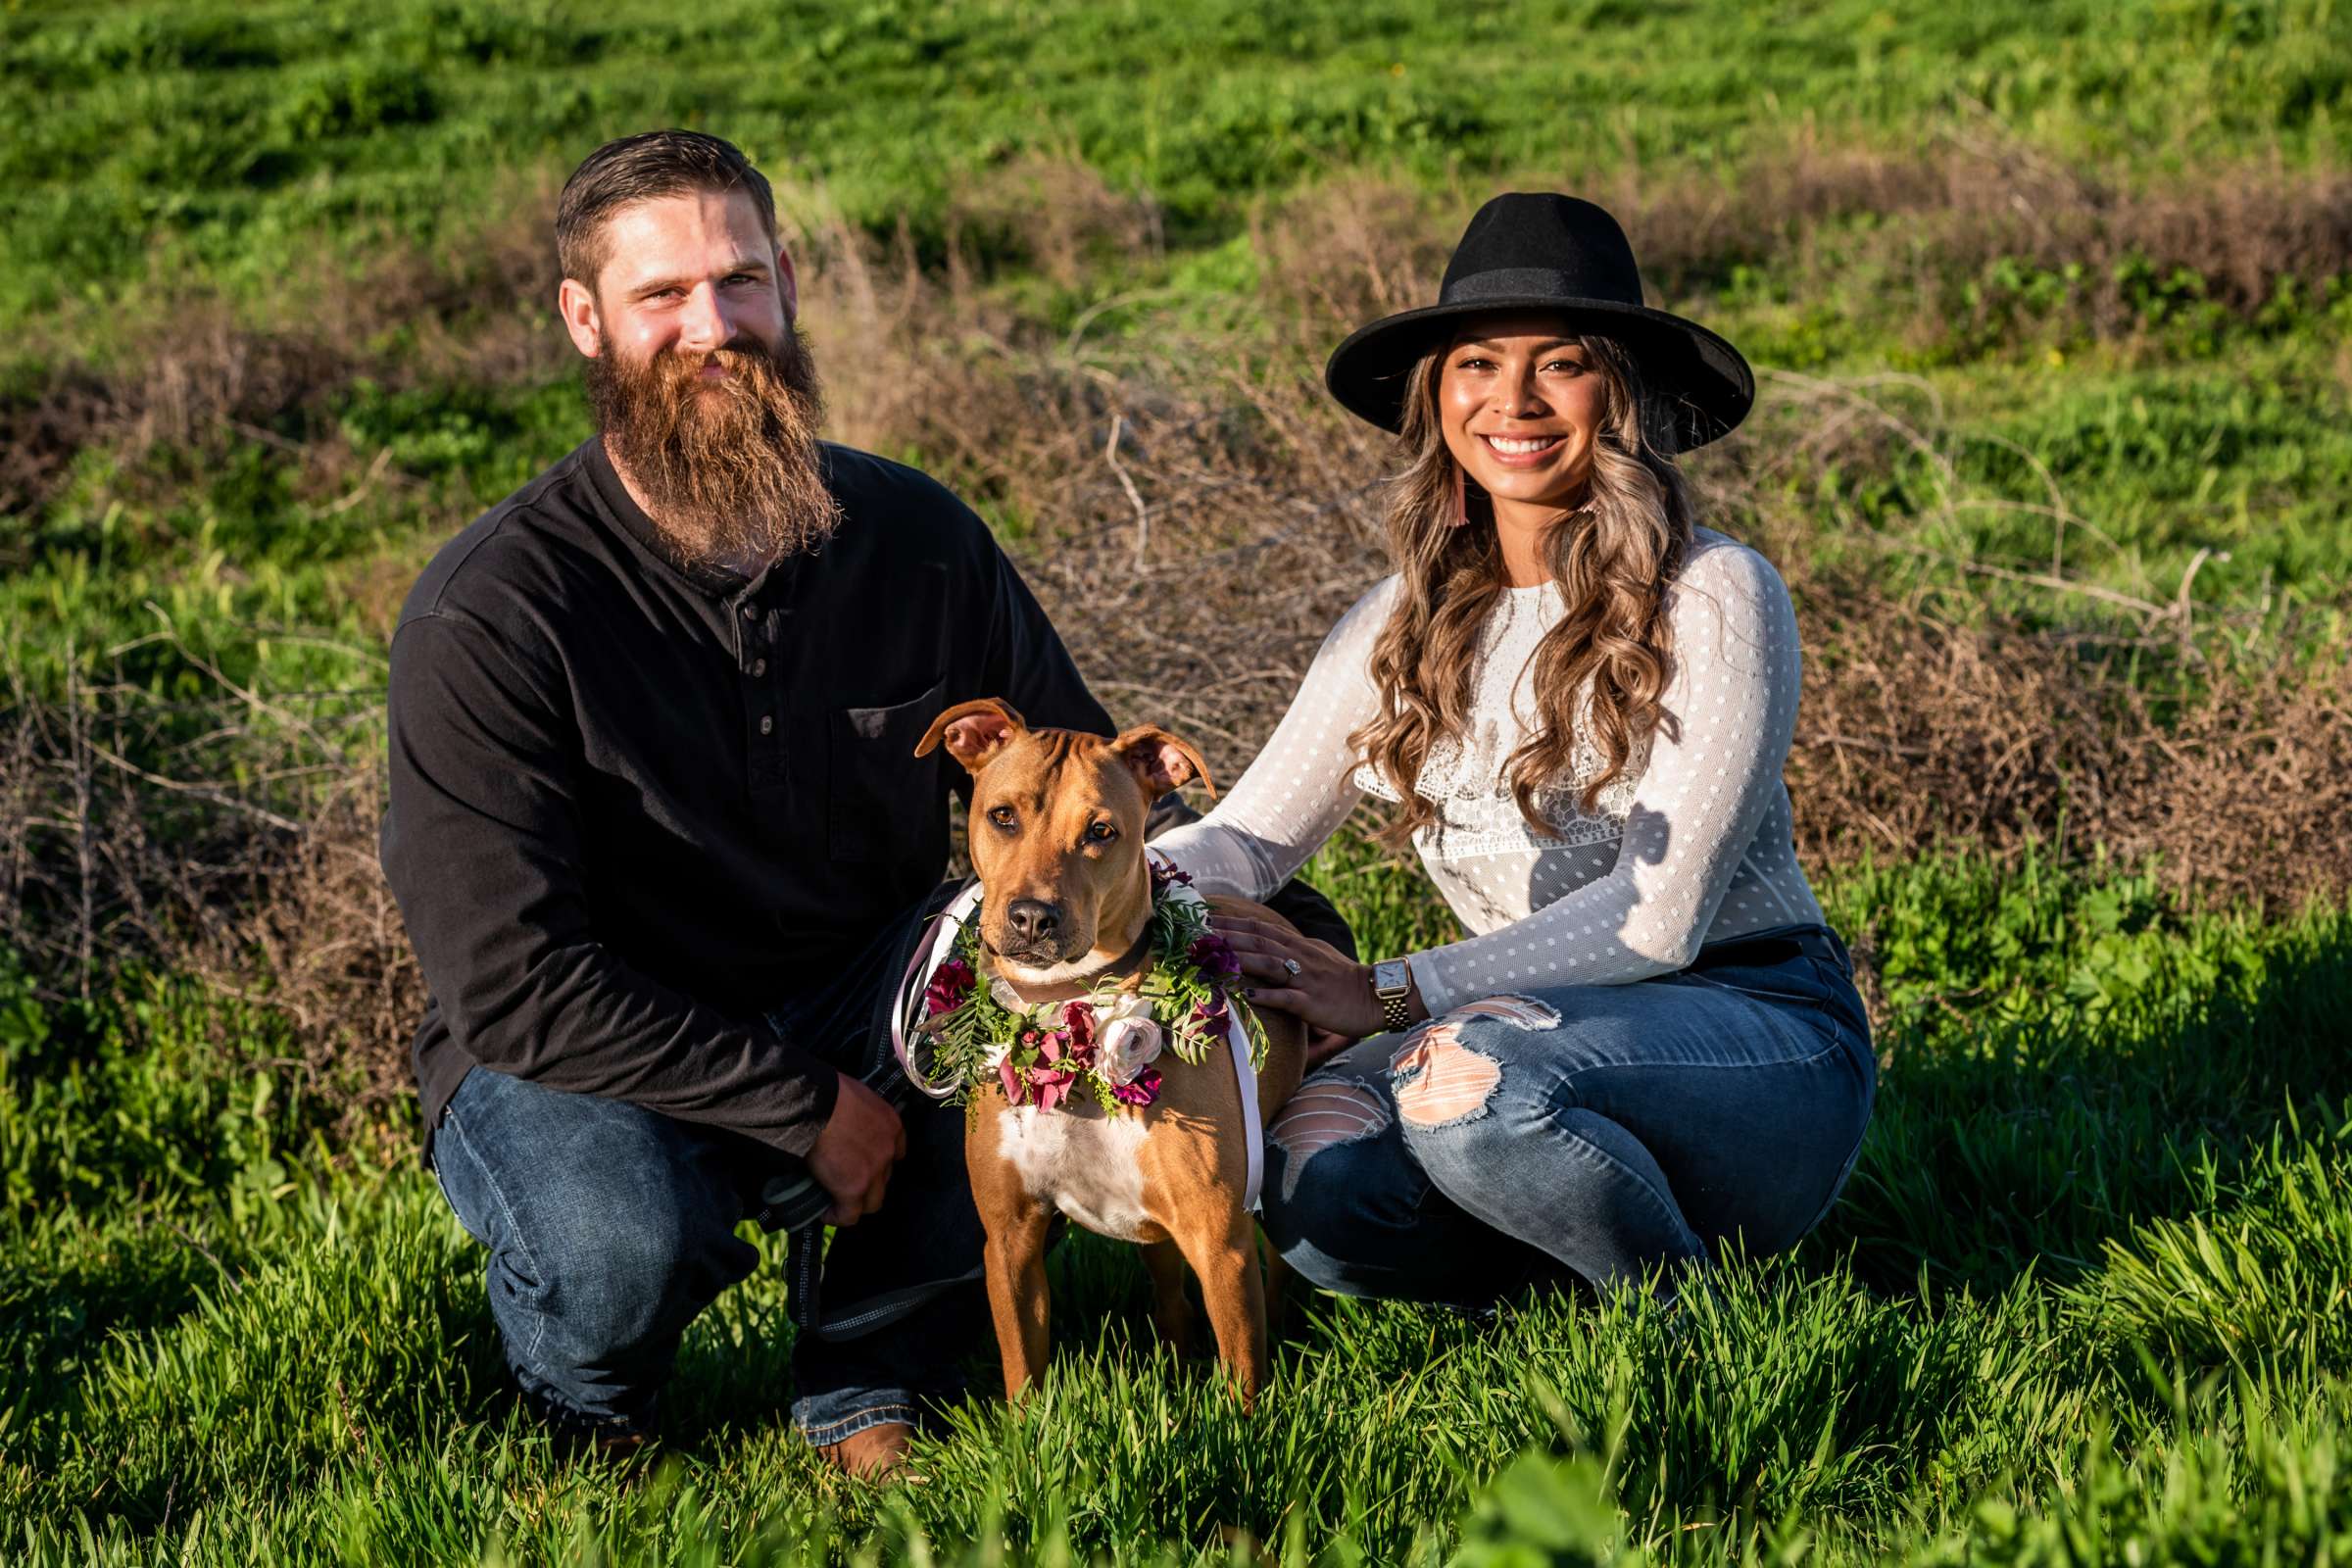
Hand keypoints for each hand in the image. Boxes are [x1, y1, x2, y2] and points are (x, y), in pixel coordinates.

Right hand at [808, 1073, 905, 1224]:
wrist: (813, 1103)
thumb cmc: (826, 1091)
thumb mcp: (855, 1096)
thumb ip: (858, 1115)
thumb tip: (842, 1124)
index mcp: (891, 1124)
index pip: (895, 1152)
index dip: (879, 1161)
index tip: (863, 1163)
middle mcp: (888, 1150)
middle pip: (884, 1178)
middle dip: (867, 1182)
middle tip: (845, 1180)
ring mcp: (874, 1172)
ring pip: (872, 1201)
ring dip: (855, 1202)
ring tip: (835, 1200)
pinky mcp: (853, 1188)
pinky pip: (849, 1215)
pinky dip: (837, 1216)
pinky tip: (824, 1212)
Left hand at [1215, 914, 1406, 1042]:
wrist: (1376, 996)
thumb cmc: (1344, 979)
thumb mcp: (1317, 955)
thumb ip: (1292, 949)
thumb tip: (1268, 944)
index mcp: (1299, 945)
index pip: (1259, 928)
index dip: (1231, 922)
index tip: (1204, 918)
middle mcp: (1300, 957)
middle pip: (1258, 941)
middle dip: (1226, 935)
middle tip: (1195, 933)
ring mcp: (1306, 979)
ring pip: (1269, 964)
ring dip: (1239, 959)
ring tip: (1213, 958)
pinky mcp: (1312, 1002)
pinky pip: (1287, 997)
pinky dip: (1267, 995)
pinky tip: (1247, 996)